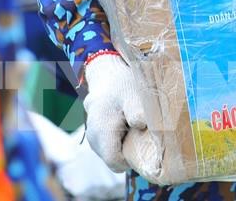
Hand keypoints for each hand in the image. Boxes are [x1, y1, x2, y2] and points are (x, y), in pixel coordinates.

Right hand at [82, 53, 157, 172]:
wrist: (107, 74)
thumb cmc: (122, 85)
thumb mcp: (133, 94)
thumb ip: (137, 111)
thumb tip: (140, 125)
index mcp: (101, 130)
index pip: (114, 162)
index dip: (132, 159)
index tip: (143, 144)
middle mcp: (93, 137)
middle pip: (113, 160)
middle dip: (129, 152)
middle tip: (139, 132)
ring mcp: (91, 137)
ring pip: (111, 154)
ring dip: (124, 145)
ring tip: (131, 125)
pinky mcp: (94, 135)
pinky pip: (109, 146)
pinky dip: (118, 140)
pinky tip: (124, 125)